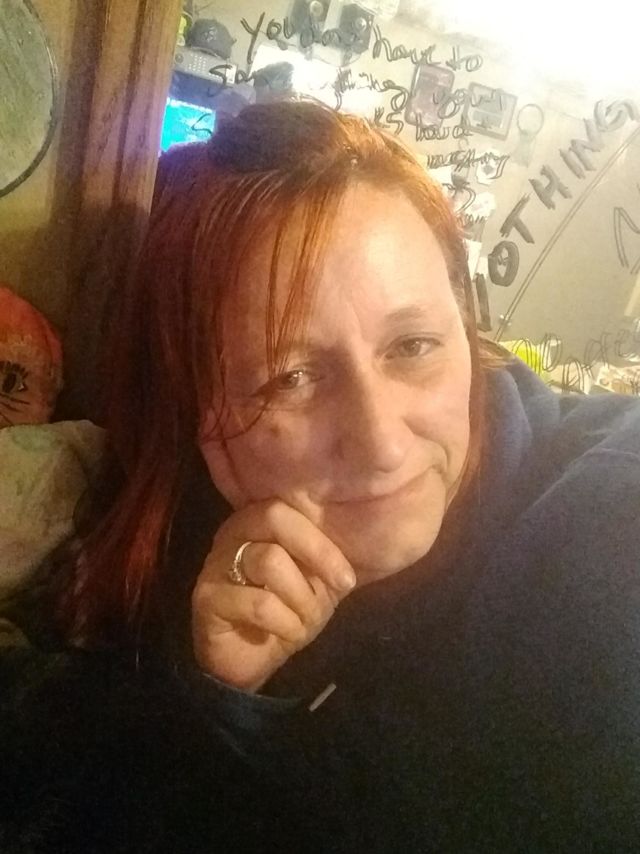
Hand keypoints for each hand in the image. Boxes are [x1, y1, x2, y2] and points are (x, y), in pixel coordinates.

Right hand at [191, 500, 355, 691]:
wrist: (252, 660)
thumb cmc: (286, 613)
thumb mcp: (316, 582)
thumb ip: (327, 559)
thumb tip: (357, 544)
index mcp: (258, 522)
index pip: (288, 509)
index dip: (321, 541)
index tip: (346, 578)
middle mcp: (232, 533)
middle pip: (274, 519)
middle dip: (316, 554)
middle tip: (336, 590)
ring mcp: (215, 564)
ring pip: (269, 560)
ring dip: (301, 598)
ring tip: (305, 620)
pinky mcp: (206, 599)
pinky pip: (259, 603)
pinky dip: (285, 623)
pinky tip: (288, 634)